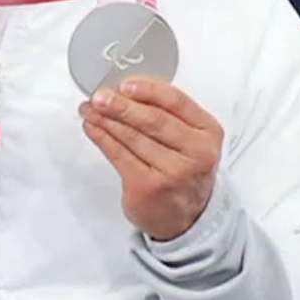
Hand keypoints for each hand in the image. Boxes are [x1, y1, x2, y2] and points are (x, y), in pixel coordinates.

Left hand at [80, 78, 223, 240]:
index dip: (148, 90)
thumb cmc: (185, 170)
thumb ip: (170, 114)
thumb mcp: (192, 139)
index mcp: (208, 132)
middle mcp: (195, 153)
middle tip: (100, 95)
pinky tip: (94, 128)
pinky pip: (119, 155)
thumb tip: (127, 90)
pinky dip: (102, 138)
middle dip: (121, 105)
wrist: (187, 217)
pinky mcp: (147, 187)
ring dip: (106, 119)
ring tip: (91, 109)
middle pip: (153, 120)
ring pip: (132, 137)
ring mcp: (172, 172)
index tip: (125, 83)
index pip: (177, 102)